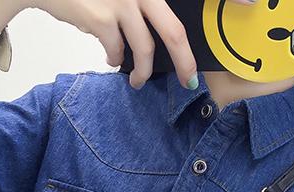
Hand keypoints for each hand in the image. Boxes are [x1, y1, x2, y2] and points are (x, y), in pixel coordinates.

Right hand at [0, 0, 201, 89]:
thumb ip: (137, 8)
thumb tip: (152, 38)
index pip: (174, 16)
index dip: (186, 42)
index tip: (191, 62)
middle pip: (174, 32)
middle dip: (184, 62)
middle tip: (187, 80)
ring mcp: (122, 2)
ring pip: (145, 49)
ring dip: (143, 71)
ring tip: (138, 81)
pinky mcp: (102, 18)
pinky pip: (117, 51)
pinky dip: (115, 59)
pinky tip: (111, 59)